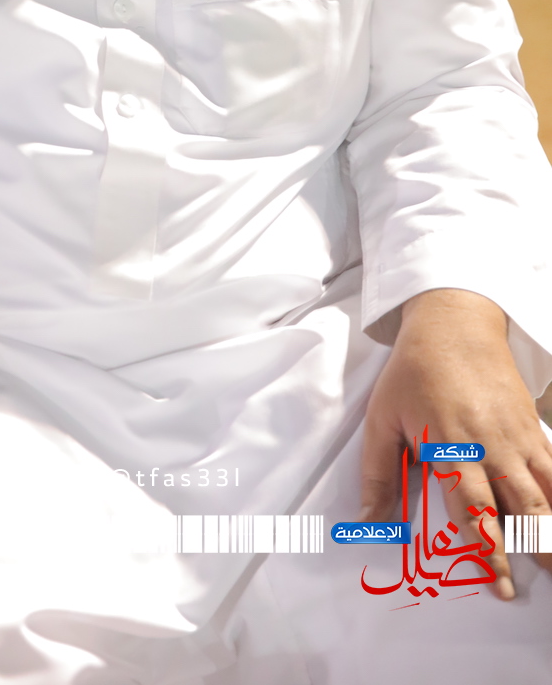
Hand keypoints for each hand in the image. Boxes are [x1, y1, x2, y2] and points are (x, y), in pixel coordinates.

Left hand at [360, 288, 551, 600]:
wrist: (453, 322)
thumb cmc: (413, 371)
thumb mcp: (382, 417)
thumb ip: (378, 472)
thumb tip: (370, 519)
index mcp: (450, 446)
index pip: (473, 509)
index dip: (487, 549)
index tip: (497, 582)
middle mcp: (489, 444)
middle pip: (519, 506)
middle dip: (530, 549)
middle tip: (534, 582)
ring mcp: (516, 434)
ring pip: (546, 490)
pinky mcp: (532, 423)